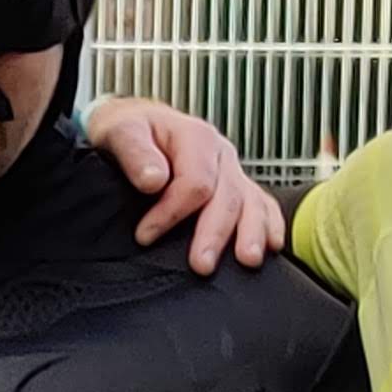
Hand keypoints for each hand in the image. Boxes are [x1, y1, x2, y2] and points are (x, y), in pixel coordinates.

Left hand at [86, 101, 285, 271]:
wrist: (136, 126)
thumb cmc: (127, 130)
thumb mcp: (119, 131)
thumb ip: (134, 153)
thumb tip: (153, 180)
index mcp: (194, 136)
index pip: (195, 182)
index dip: (171, 212)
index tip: (145, 236)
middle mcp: (219, 153)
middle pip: (227, 196)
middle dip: (215, 232)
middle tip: (201, 265)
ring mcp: (231, 170)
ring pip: (251, 202)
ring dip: (251, 233)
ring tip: (248, 260)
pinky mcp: (236, 186)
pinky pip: (263, 203)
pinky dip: (270, 224)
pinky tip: (272, 245)